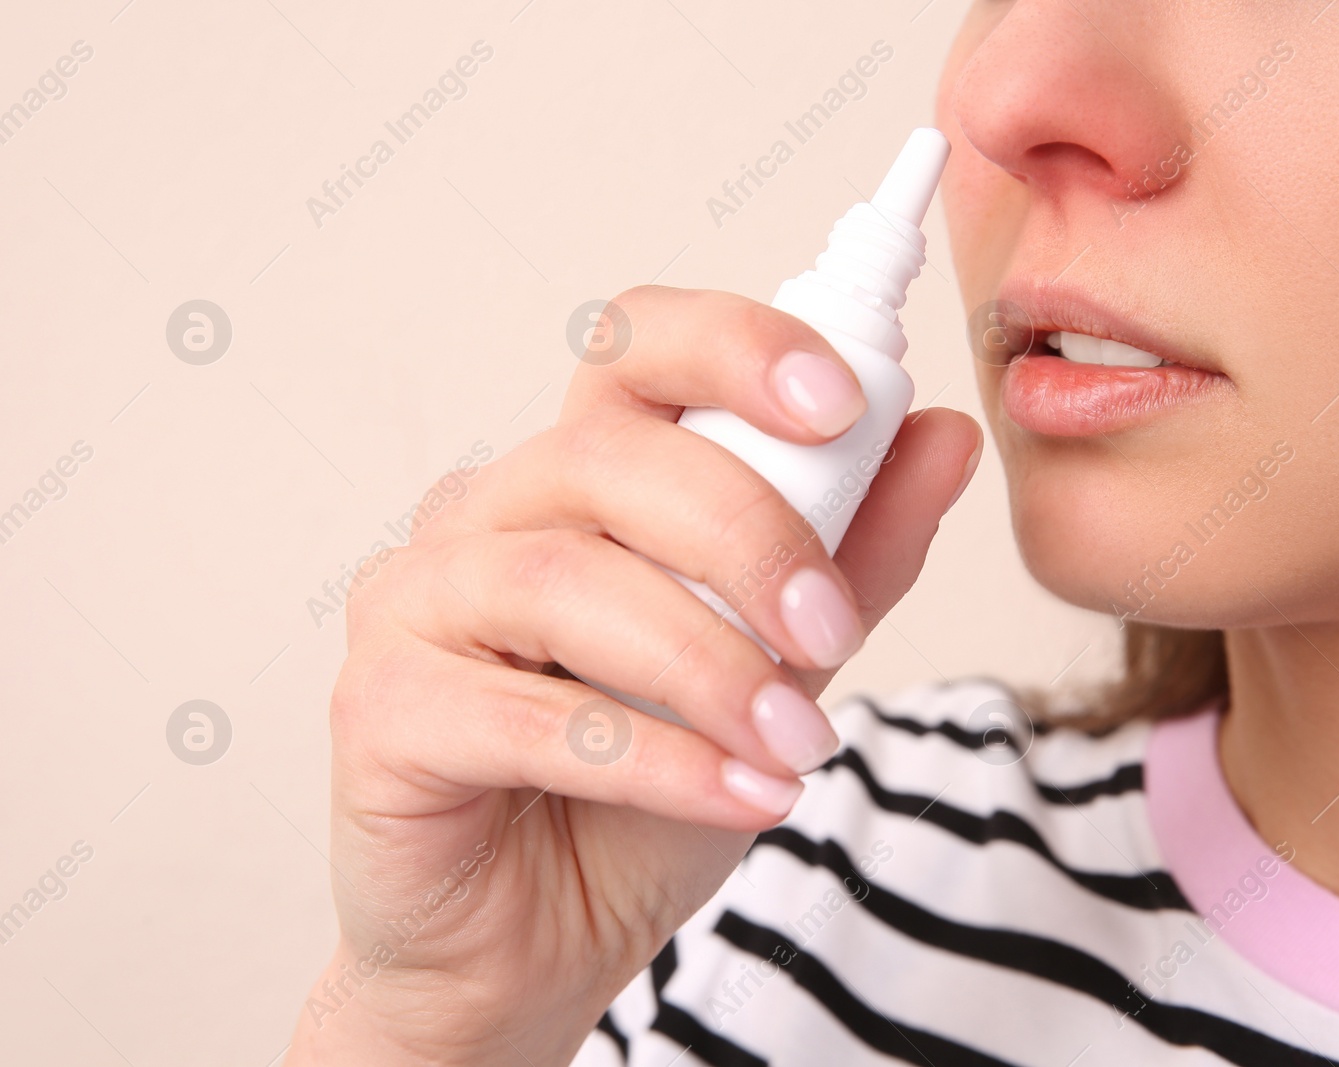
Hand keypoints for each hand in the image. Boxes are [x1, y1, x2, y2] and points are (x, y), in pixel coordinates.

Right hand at [285, 285, 981, 1064]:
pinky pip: (523, 717)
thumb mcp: (779, 668)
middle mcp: (485, 515)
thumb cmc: (640, 798)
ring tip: (798, 742)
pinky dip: (655, 758)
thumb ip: (854, 552)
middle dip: (746, 533)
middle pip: (604, 455)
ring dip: (707, 663)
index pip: (636, 346)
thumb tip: (945, 436)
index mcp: (577, 476)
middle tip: (831, 626)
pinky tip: (743, 797)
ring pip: (561, 580)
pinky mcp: (380, 711)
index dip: (734, 346)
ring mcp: (418, 605)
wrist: (533, 947)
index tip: (842, 404)